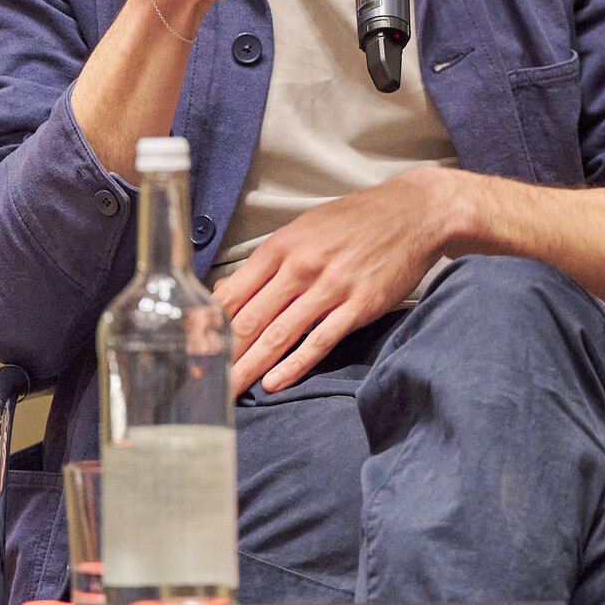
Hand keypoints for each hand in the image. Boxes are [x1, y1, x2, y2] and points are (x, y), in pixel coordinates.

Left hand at [213, 164, 477, 395]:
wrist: (415, 212)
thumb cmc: (357, 220)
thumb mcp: (306, 228)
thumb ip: (270, 261)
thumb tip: (230, 293)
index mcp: (282, 246)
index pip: (232, 292)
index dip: (207, 325)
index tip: (188, 350)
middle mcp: (302, 266)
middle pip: (250, 319)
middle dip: (221, 356)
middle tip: (200, 382)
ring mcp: (331, 287)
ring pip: (279, 335)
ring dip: (250, 368)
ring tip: (228, 392)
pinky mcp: (359, 305)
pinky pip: (320, 341)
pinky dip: (295, 365)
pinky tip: (275, 383)